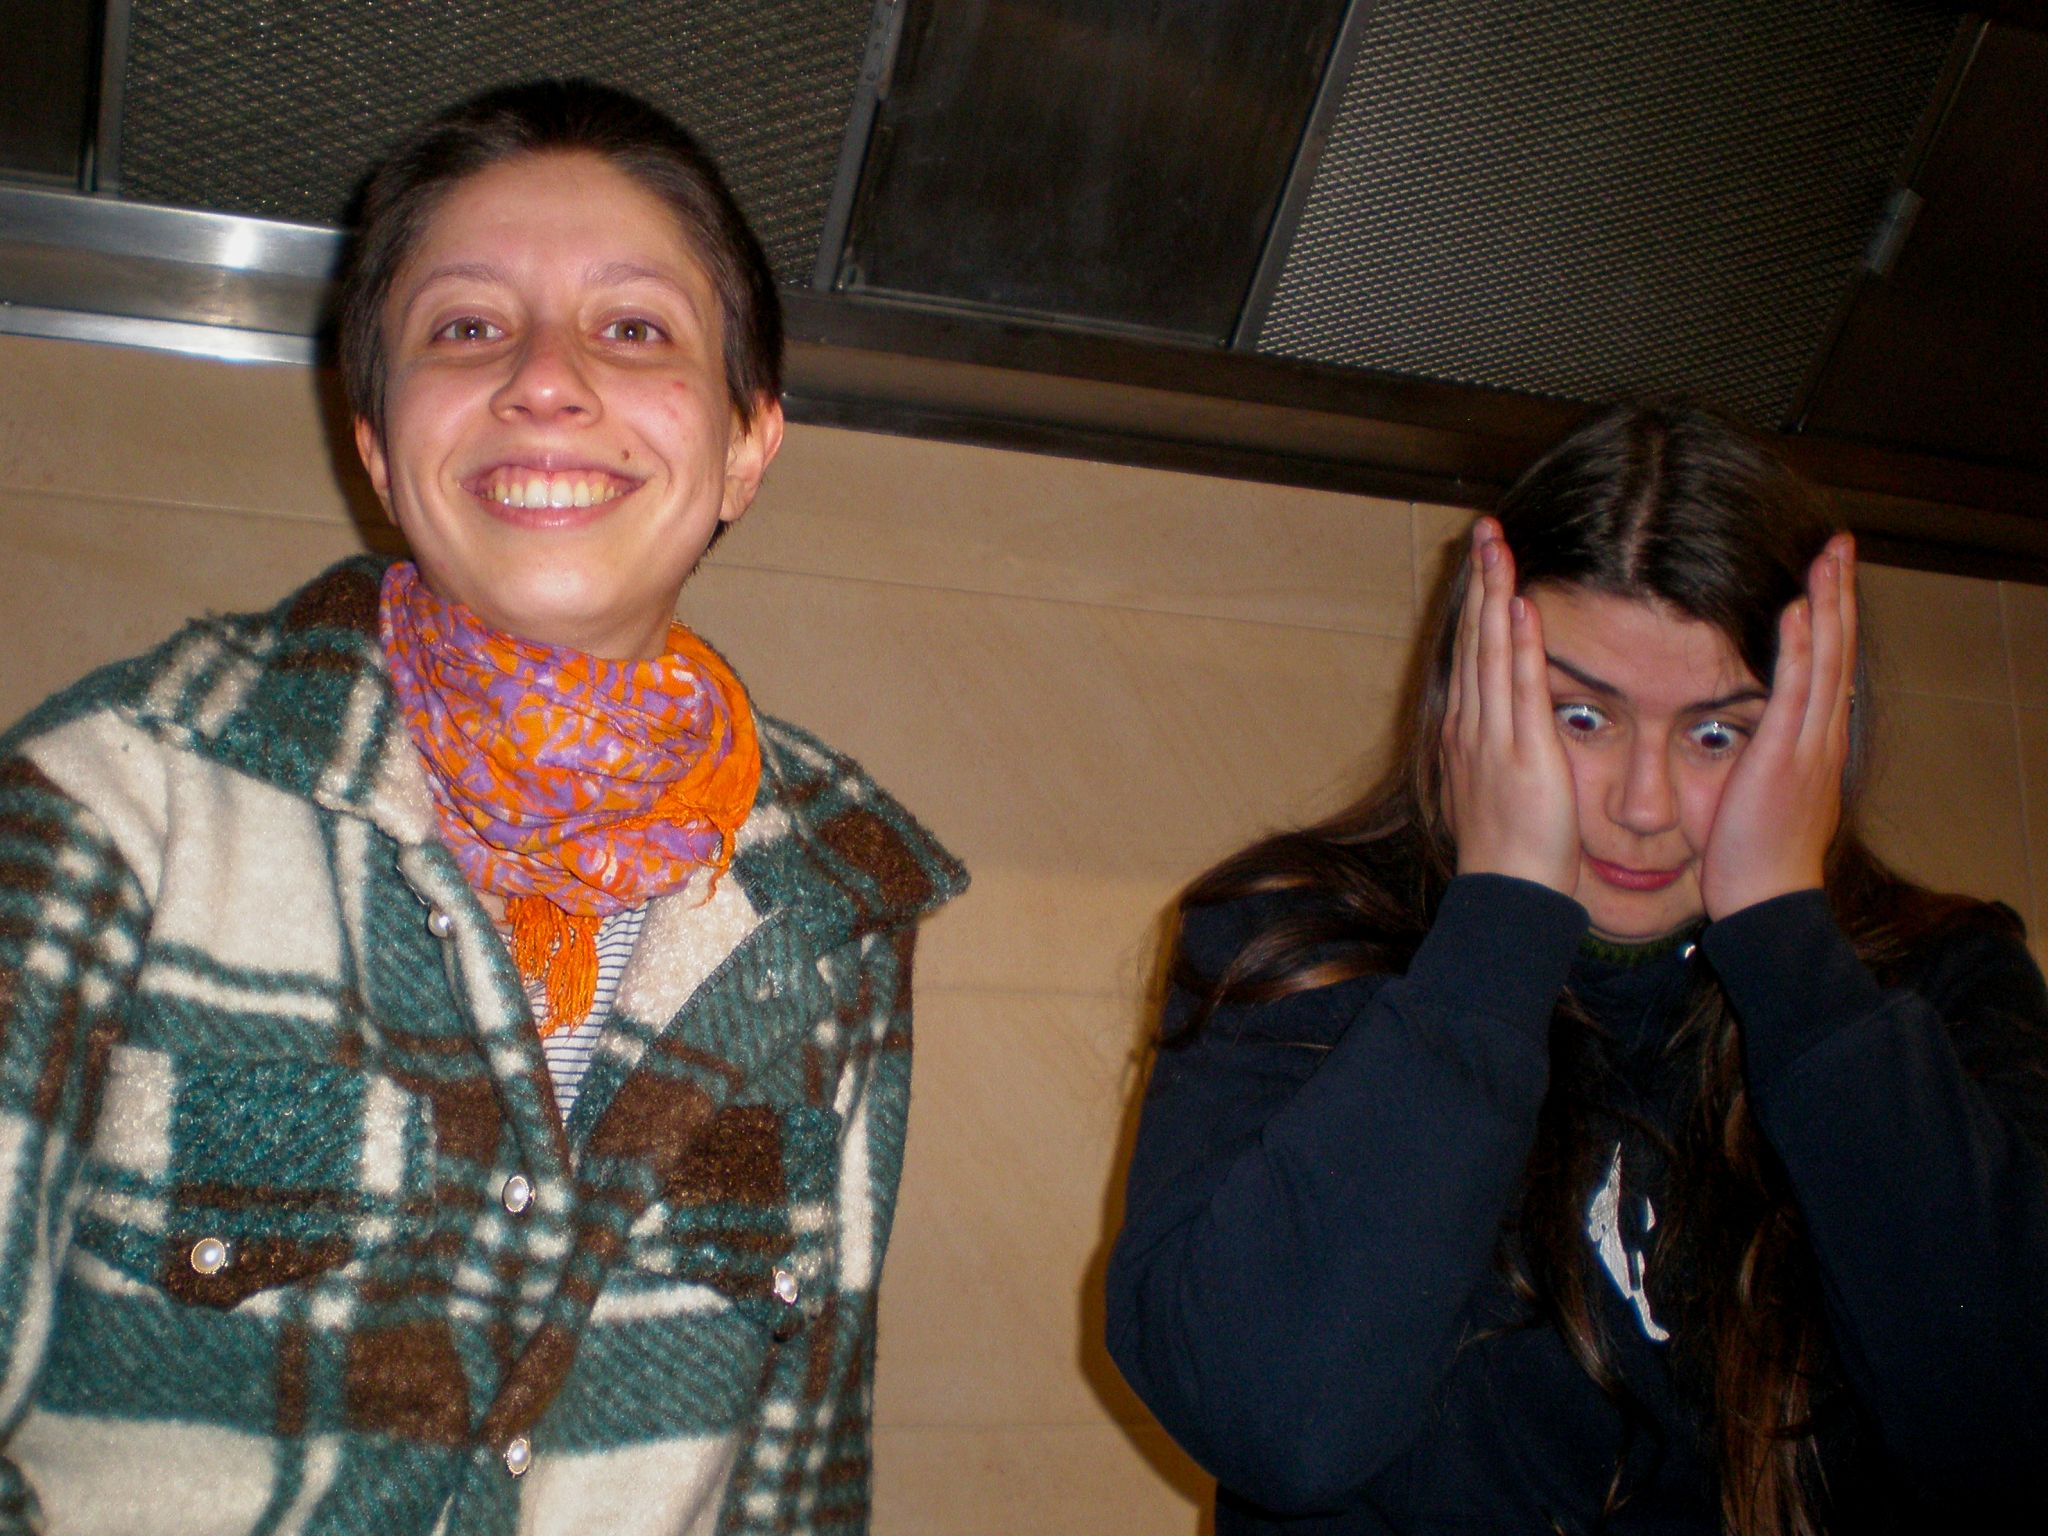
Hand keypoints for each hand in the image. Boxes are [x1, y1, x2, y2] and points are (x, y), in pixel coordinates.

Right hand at [1442, 520, 1579, 895]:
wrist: (1506, 896)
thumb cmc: (1509, 854)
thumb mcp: (1495, 789)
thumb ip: (1501, 750)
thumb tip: (1511, 726)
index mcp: (1465, 733)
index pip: (1471, 654)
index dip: (1477, 604)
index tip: (1486, 561)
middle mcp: (1471, 726)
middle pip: (1472, 639)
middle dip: (1480, 581)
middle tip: (1486, 529)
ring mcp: (1492, 738)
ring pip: (1488, 651)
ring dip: (1493, 595)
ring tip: (1497, 546)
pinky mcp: (1522, 753)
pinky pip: (1517, 688)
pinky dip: (1516, 644)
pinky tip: (1517, 606)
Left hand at [1699, 534, 1856, 919]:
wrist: (1766, 899)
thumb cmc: (1754, 852)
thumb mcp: (1764, 790)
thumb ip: (1764, 754)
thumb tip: (1754, 735)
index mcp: (1816, 741)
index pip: (1829, 664)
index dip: (1832, 616)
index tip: (1827, 573)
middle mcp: (1821, 735)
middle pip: (1838, 649)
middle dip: (1838, 593)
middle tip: (1839, 543)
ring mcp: (1808, 745)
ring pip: (1826, 660)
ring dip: (1826, 604)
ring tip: (1827, 556)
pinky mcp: (1785, 757)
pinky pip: (1795, 693)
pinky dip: (1800, 649)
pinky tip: (1800, 611)